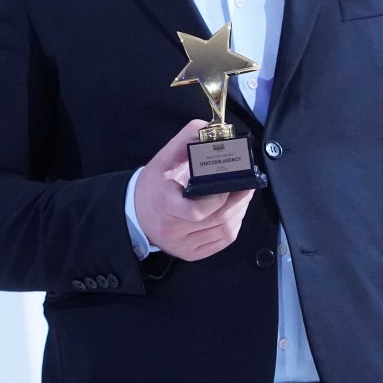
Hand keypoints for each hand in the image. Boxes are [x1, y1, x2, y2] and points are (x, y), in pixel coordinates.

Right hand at [133, 119, 256, 261]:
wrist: (134, 215)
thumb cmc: (153, 184)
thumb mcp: (163, 158)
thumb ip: (186, 140)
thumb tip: (210, 127)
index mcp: (164, 205)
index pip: (197, 211)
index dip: (219, 199)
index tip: (229, 183)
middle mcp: (173, 230)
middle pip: (217, 220)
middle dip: (238, 201)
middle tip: (248, 185)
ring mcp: (182, 245)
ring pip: (223, 232)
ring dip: (240, 212)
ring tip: (243, 196)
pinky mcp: (190, 254)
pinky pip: (221, 242)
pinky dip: (234, 226)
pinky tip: (235, 212)